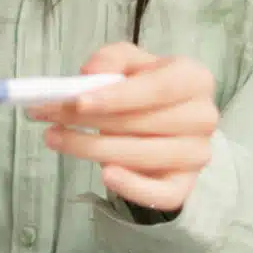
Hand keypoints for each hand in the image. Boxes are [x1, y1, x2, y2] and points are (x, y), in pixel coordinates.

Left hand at [28, 42, 217, 212]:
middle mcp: (203, 117)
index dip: (118, 96)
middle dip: (90, 121)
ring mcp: (197, 154)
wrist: (168, 124)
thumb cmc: (146, 87)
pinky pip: (162, 194)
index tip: (77, 101)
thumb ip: (112, 59)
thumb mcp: (129, 62)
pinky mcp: (185, 185)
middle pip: (144, 124)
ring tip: (55, 138)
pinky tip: (104, 174)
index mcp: (195, 79)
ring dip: (92, 149)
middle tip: (48, 116)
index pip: (158, 88)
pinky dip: (133, 188)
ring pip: (144, 156)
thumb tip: (90, 74)